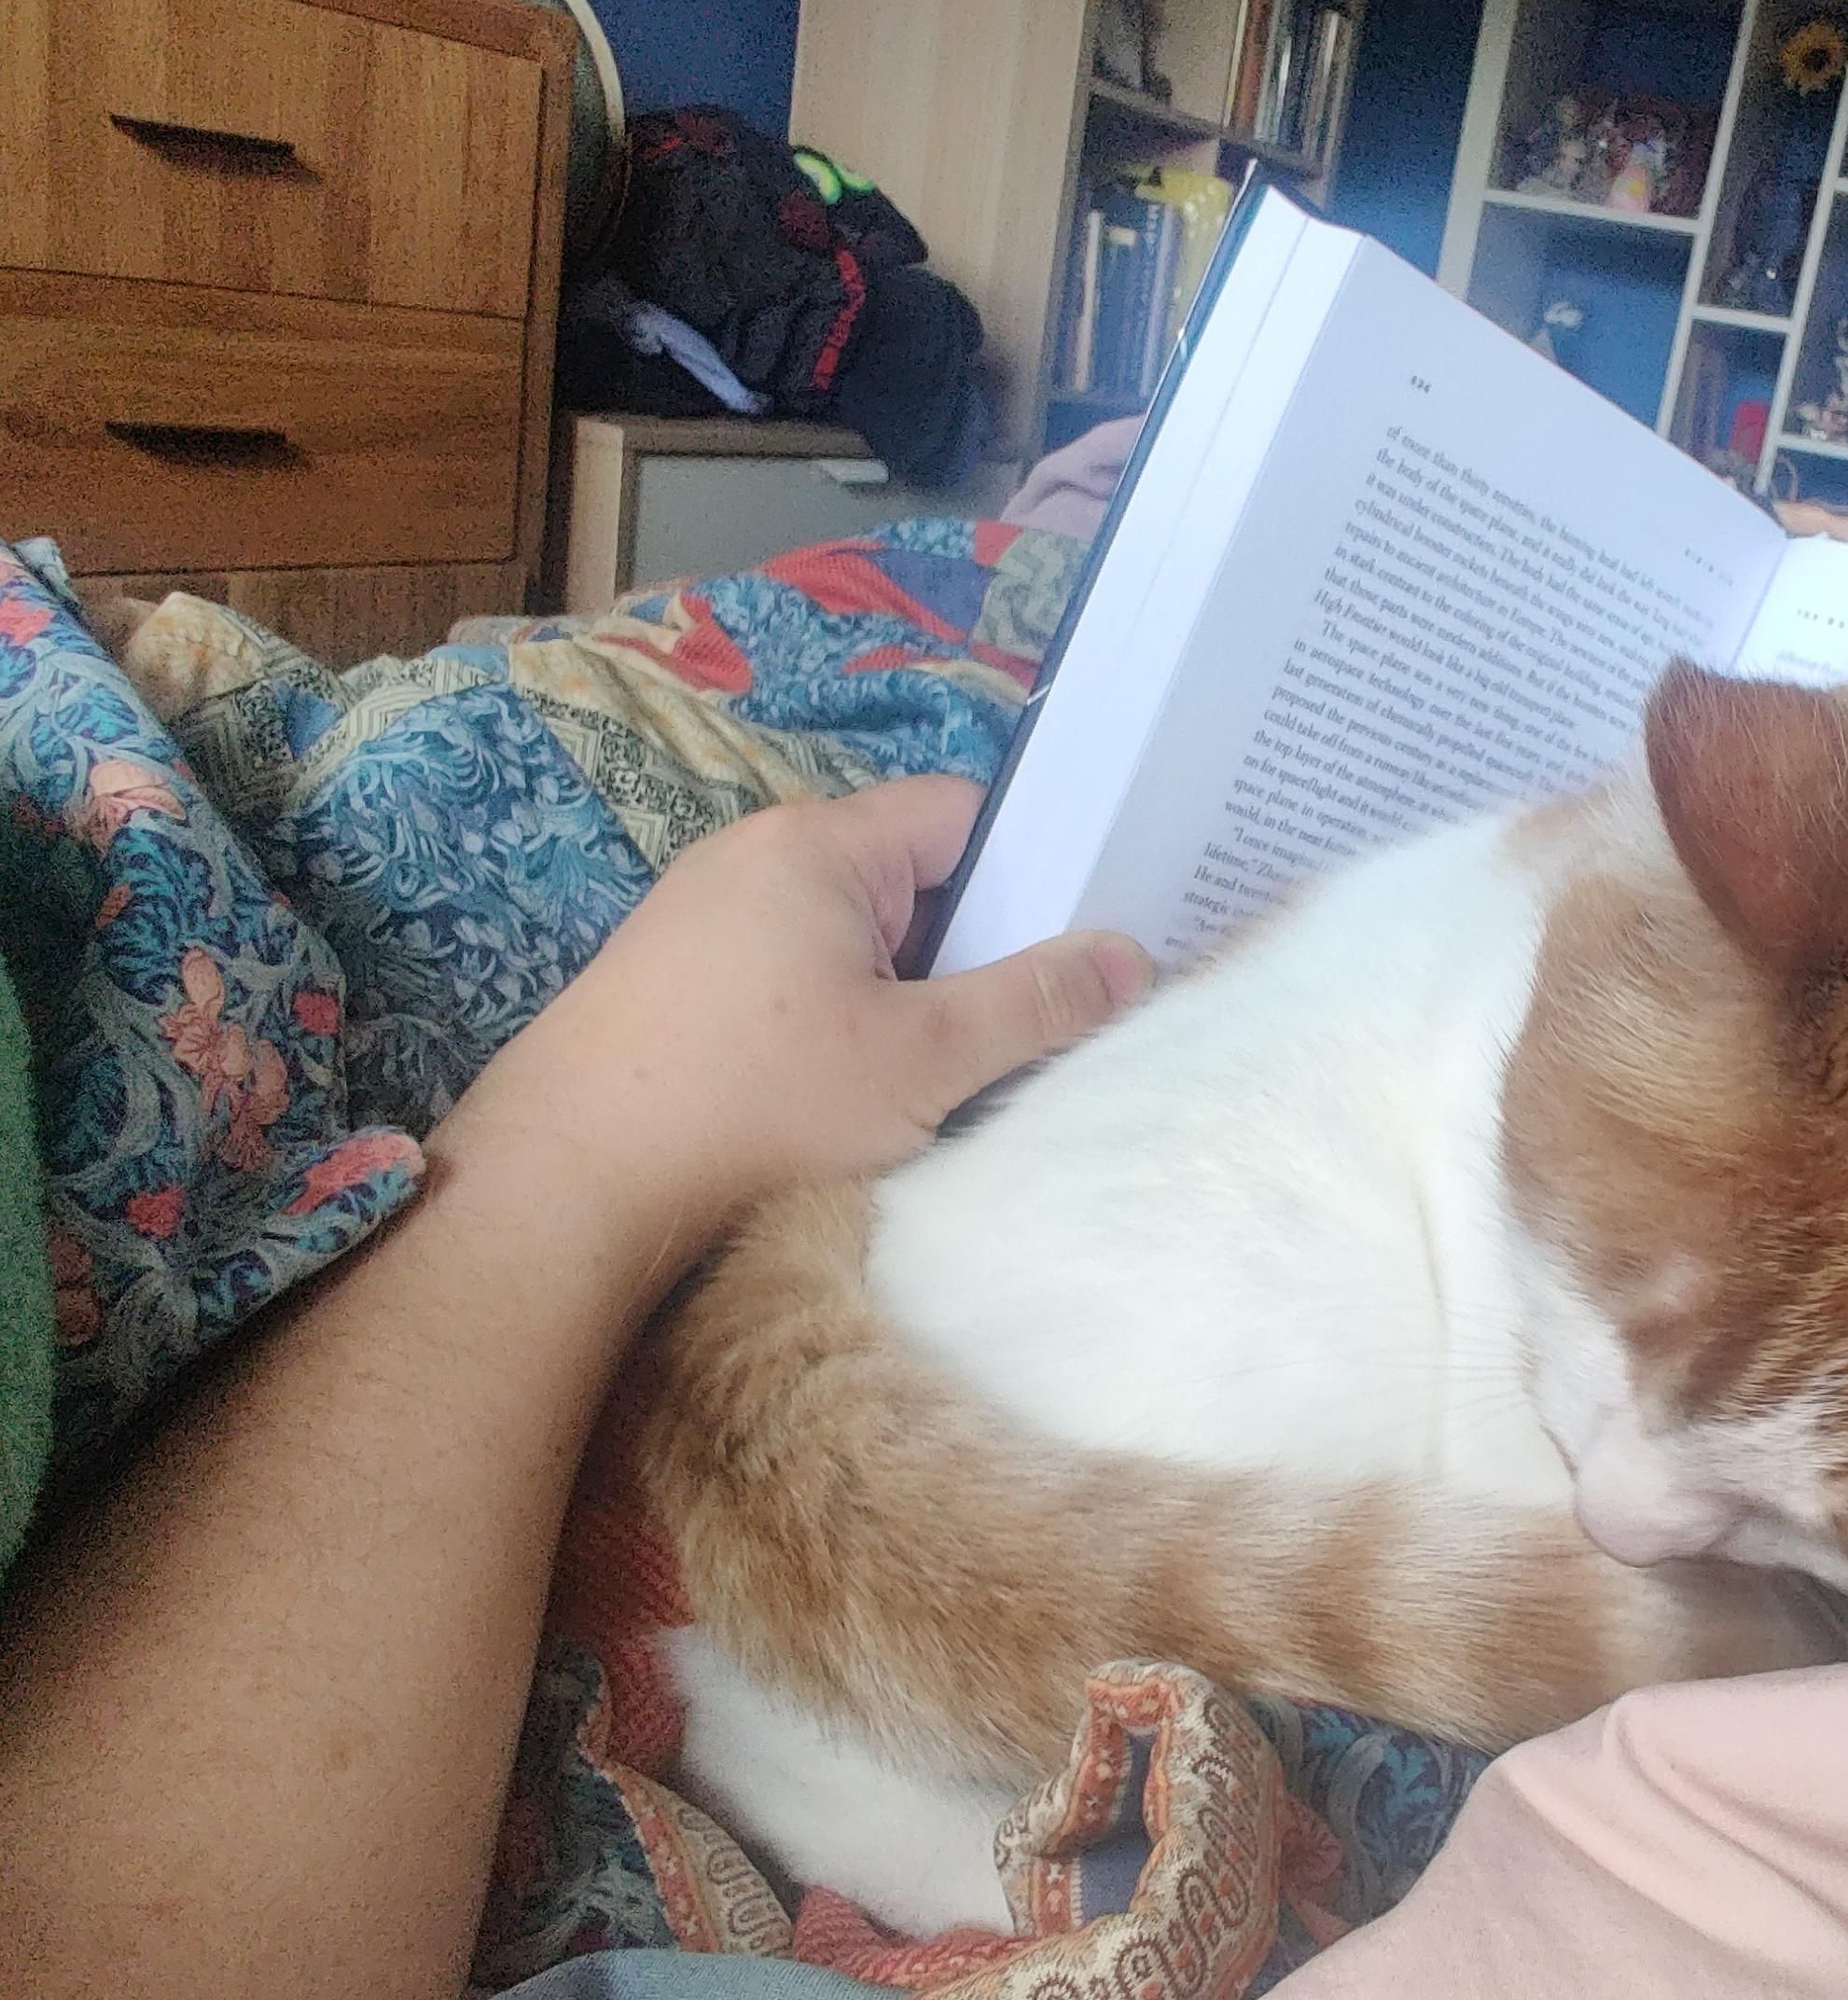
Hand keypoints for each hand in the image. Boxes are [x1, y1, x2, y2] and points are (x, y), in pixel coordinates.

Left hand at [433, 776, 1148, 1271]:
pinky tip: (850, 1098)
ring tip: (946, 1072)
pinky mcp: (669, 985)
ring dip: (904, 996)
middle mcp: (753, 856)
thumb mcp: (923, 1060)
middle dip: (972, 946)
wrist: (566, 1185)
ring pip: (849, 936)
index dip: (1038, 870)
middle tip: (1031, 1022)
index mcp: (819, 844)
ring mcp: (700, 919)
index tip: (1083, 943)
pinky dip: (836, 1022)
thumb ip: (1036, 1003)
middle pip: (909, 877)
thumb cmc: (757, 1103)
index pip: (965, 813)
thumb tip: (1129, 957)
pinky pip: (789, 977)